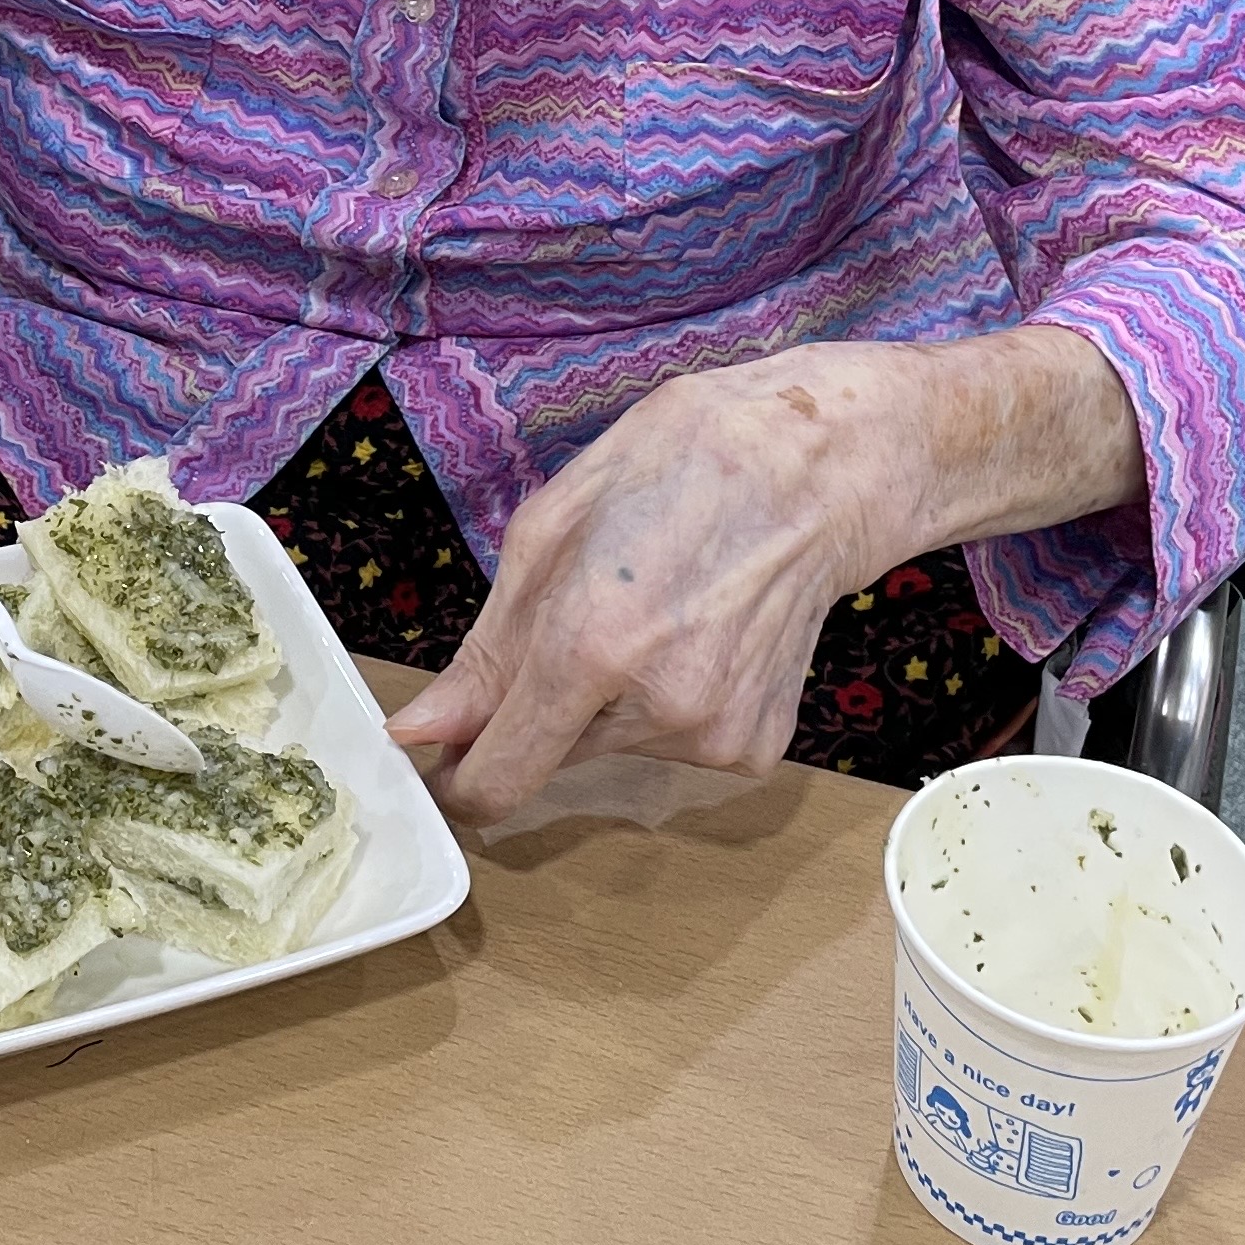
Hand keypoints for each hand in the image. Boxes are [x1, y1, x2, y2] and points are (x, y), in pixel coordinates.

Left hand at [384, 331, 1140, 822]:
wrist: (822, 469)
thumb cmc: (681, 464)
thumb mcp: (550, 527)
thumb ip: (484, 651)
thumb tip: (423, 731)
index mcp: (588, 646)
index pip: (495, 780)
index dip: (457, 776)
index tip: (449, 752)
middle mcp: (655, 709)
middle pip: (549, 758)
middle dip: (540, 708)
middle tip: (581, 617)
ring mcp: (714, 735)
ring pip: (609, 749)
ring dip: (606, 700)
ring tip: (653, 609)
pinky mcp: (754, 746)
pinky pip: (671, 745)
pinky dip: (665, 703)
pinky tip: (698, 633)